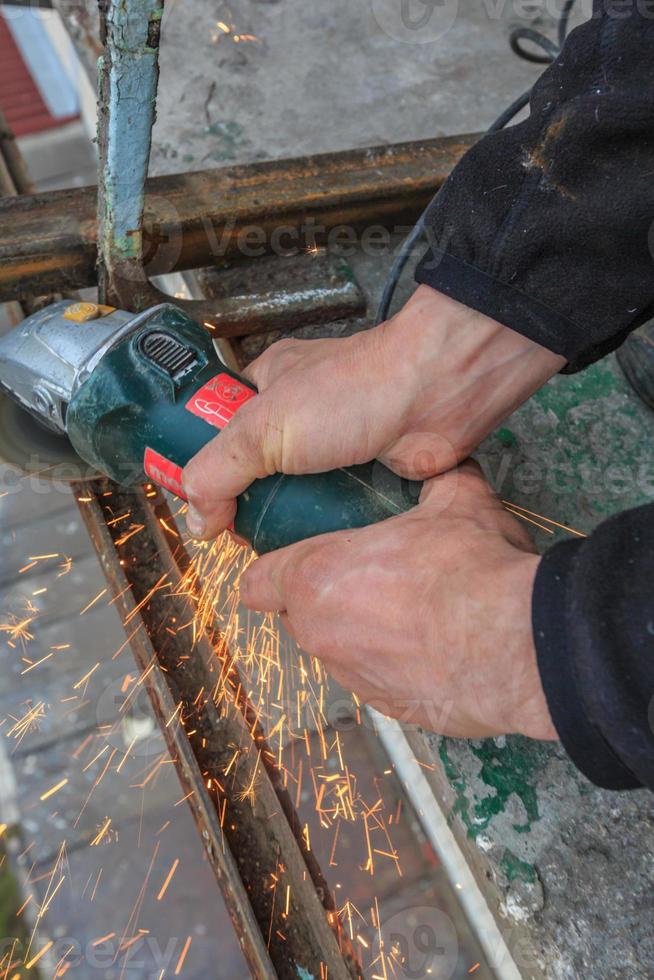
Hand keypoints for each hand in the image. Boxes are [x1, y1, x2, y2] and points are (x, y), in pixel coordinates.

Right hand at [183, 286, 564, 537]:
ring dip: (291, 521)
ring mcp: (336, 447)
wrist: (436, 396)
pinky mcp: (367, 475)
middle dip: (250, 504)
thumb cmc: (355, 390)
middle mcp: (301, 416)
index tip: (202, 505)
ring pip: (299, 496)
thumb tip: (197, 519)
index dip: (206, 466)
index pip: (218, 430)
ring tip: (282, 547)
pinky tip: (321, 545)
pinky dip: (328, 528)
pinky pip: (336, 511)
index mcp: (268, 387)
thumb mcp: (264, 428)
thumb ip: (218, 472)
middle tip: (243, 534)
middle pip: (258, 470)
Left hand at [237, 463, 556, 740]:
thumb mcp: (455, 500)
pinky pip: (380, 680)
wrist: (517, 644)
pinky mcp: (392, 710)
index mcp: (316, 579)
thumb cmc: (470, 567)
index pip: (257, 584)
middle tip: (375, 575)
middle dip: (328, 598)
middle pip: (300, 617)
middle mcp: (322, 636)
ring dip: (365, 632)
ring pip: (341, 651)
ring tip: (416, 611)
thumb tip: (443, 470)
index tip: (299, 562)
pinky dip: (399, 665)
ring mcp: (355, 679)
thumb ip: (433, 484)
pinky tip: (440, 647)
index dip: (274, 573)